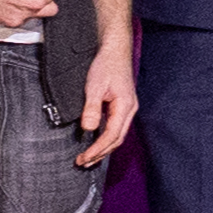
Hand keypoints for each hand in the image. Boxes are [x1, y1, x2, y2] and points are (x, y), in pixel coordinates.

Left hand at [75, 39, 138, 167]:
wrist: (115, 50)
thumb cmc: (106, 65)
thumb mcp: (95, 86)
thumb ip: (92, 108)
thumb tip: (89, 129)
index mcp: (125, 106)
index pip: (112, 135)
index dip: (97, 149)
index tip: (84, 158)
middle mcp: (129, 110)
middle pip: (117, 139)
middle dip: (100, 153)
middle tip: (83, 162)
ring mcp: (127, 109)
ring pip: (117, 135)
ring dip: (103, 148)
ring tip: (88, 158)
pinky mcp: (122, 106)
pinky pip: (116, 127)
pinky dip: (106, 138)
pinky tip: (96, 141)